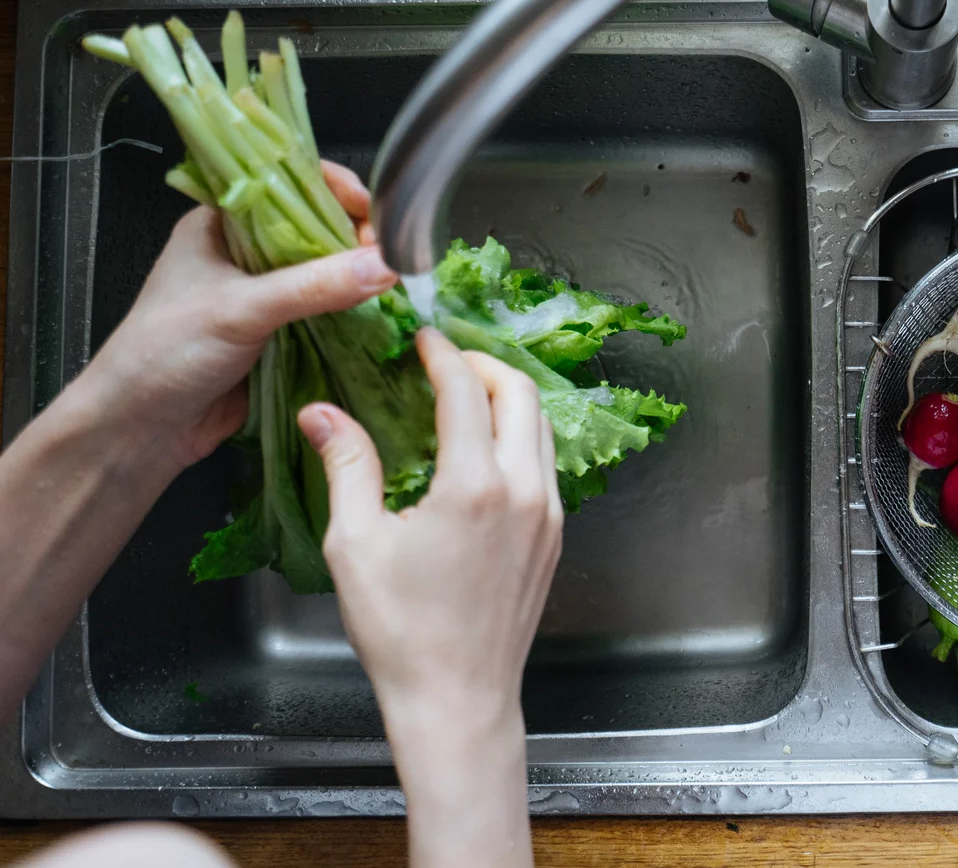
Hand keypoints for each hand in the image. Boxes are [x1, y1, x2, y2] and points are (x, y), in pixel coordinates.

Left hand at [74, 163, 395, 474]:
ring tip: (393, 280)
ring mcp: (262, 294)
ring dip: (356, 276)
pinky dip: (351, 312)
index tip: (373, 209)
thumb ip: (314, 286)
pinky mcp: (279, 334)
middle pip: (314, 228)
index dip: (333, 190)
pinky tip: (377, 313)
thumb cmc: (164, 352)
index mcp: (221, 224)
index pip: (286, 185)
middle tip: (389, 252)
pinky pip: (325, 313)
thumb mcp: (241, 309)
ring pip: (323, 272)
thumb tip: (383, 265)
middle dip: (355, 236)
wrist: (141, 428)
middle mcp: (243, 253)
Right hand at [298, 328, 561, 867]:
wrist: (458, 699)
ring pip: (542, 427)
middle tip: (446, 360)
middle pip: (520, 393)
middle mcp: (524, 491)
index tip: (422, 338)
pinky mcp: (554, 536)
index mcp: (475, 485)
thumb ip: (347, 467)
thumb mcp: (356, 544)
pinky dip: (520, 437)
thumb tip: (322, 414)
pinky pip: (546, 464)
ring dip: (507, 399)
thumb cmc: (402, 633)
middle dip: (483, 364)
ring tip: (465, 396)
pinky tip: (484, 449)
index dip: (442, 354)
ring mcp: (548, 513)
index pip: (466, 391)